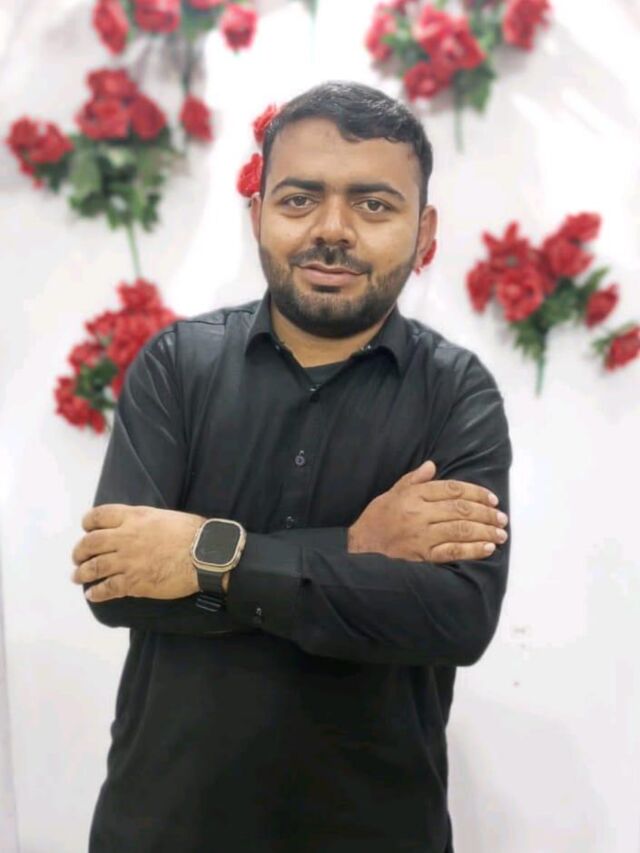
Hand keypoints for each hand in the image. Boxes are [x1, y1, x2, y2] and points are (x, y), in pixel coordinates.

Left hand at [70, 505, 205, 601]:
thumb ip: (145, 521)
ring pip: (94, 567)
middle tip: (78, 557)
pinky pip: (107, 588)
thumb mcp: (164, 516)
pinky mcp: (133, 582)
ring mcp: (127, 561)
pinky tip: (92, 594)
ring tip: (77, 576)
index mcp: (134, 517)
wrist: (206, 555)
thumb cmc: (192, 533)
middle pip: (90, 542)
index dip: (88, 523)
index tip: (86, 529)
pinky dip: (96, 592)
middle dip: (80, 551)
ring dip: (82, 573)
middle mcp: (125, 537)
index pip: (99, 516)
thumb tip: (139, 526)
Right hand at [347, 460, 507, 562]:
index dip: (476, 492)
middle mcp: (419, 513)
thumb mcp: (390, 493)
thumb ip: (413, 480)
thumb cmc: (376, 520)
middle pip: (461, 509)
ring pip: (461, 529)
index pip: (451, 489)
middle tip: (501, 517)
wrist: (359, 548)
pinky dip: (472, 550)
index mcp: (413, 495)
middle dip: (486, 512)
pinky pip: (452, 552)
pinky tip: (487, 548)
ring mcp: (421, 536)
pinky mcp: (422, 556)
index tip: (492, 498)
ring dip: (485, 531)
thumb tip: (432, 465)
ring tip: (501, 533)